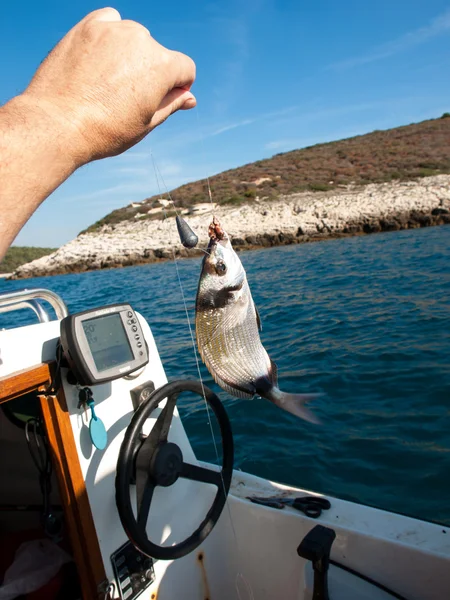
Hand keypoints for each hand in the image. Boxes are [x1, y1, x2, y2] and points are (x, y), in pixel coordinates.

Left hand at [20, 7, 195, 165]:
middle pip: (158, 54)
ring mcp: (113, 30)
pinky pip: (109, 21)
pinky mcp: (88, 26)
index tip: (161, 99)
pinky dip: (109, 36)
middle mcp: (141, 40)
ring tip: (107, 83)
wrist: (58, 123)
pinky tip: (98, 60)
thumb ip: (171, 104)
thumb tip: (189, 97)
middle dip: (150, 72)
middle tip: (126, 98)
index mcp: (162, 66)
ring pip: (133, 38)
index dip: (179, 87)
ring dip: (129, 55)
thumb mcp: (146, 123)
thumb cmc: (105, 130)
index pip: (186, 69)